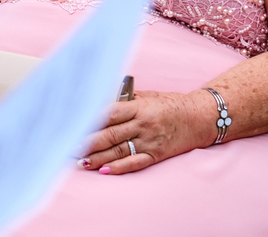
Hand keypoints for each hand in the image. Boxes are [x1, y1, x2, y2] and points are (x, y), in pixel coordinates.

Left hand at [79, 90, 213, 174]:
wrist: (199, 117)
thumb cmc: (169, 104)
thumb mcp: (147, 96)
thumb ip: (124, 100)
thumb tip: (99, 102)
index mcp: (138, 106)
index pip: (109, 113)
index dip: (90, 120)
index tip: (73, 123)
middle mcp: (143, 124)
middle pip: (110, 134)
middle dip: (87, 141)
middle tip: (68, 146)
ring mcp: (150, 141)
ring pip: (119, 150)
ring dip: (98, 157)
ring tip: (80, 161)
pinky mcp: (156, 154)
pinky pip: (135, 162)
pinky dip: (119, 167)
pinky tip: (104, 171)